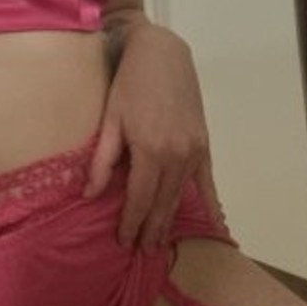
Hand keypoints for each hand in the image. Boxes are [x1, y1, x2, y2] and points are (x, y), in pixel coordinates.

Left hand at [83, 20, 223, 250]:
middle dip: (152, 229)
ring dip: (172, 220)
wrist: (162, 54)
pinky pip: (208, 180)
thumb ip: (103, 161)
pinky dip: (211, 203)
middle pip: (163, 203)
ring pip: (182, 195)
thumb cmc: (130, 84)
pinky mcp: (205, 143)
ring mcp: (195, 150)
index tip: (123, 242)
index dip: (131, 223)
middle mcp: (177, 156)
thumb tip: (90, 195)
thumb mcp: (111, 120)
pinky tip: (216, 223)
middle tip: (142, 251)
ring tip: (162, 242)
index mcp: (151, 151)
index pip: (140, 199)